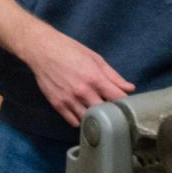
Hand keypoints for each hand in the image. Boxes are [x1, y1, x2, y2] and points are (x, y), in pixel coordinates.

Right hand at [0, 0, 133, 126]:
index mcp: (94, 77)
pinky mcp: (58, 105)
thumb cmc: (69, 50)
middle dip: (111, 111)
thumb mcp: (94, 58)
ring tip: (97, 112)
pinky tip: (83, 112)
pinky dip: (81, 120)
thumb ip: (112, 75)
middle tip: (112, 109)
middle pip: (105, 112)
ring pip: (89, 120)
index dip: (124, 102)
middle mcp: (82, 92)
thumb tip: (129, 88)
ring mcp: (69, 100)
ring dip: (95, 118)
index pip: (117, 98)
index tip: (125, 103)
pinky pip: (74, 122)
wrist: (42, 50)